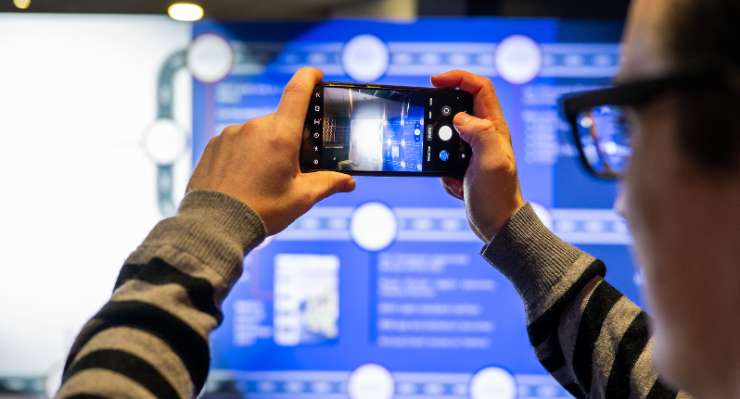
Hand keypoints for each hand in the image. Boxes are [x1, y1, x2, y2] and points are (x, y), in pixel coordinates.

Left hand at [186, 67, 355, 234]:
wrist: (214, 226)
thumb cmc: (260, 211)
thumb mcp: (301, 198)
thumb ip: (328, 184)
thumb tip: (348, 181)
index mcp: (280, 136)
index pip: (298, 90)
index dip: (310, 77)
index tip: (317, 75)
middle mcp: (254, 128)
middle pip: (281, 120)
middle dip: (290, 137)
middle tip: (292, 165)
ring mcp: (231, 135)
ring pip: (258, 132)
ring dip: (266, 147)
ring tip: (264, 179)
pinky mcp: (215, 145)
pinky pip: (237, 142)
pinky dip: (245, 155)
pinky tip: (245, 179)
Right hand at [431, 70, 523, 242]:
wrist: (497, 225)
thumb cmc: (498, 196)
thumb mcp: (491, 162)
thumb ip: (480, 134)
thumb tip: (461, 118)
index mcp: (494, 127)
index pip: (478, 87)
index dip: (457, 78)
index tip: (434, 81)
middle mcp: (485, 134)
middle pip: (459, 105)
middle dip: (440, 117)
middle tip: (431, 129)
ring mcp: (473, 149)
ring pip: (446, 133)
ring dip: (438, 148)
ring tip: (447, 169)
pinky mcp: (463, 164)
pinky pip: (442, 157)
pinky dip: (441, 169)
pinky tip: (453, 183)